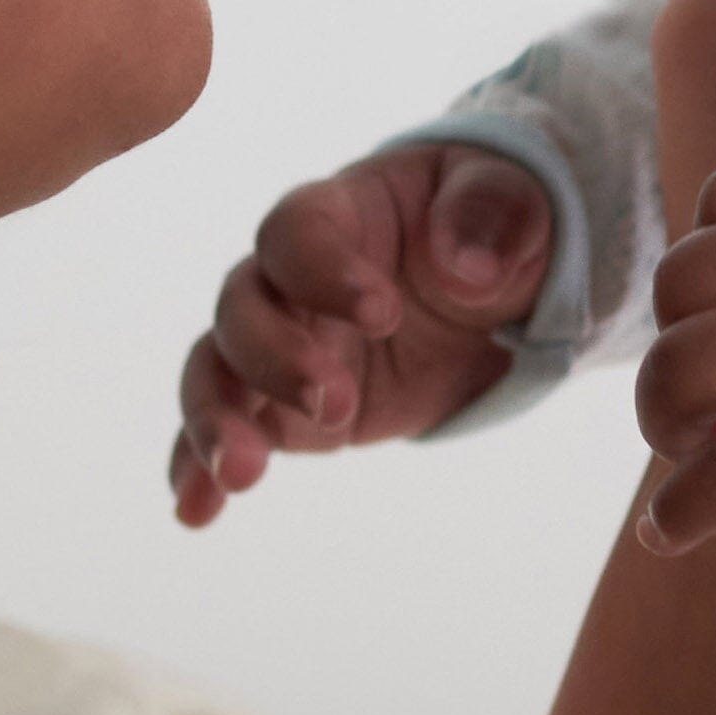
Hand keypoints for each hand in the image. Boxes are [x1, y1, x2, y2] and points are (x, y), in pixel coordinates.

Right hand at [168, 142, 555, 525]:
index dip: (324, 271)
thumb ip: (493, 216)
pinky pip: (228, 430)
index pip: (297, 232)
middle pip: (242, 308)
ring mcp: (279, 343)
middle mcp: (288, 277)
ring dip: (217, 420)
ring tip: (241, 473)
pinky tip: (197, 510)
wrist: (490, 286)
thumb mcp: (518, 204)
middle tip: (336, 403)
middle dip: (277, 359)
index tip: (384, 316)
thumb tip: (466, 271)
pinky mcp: (283, 407)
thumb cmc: (492, 224)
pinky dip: (200, 469)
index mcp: (340, 212)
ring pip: (215, 372)